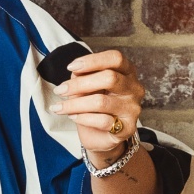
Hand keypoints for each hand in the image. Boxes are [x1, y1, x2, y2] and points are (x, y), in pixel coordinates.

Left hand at [47, 48, 143, 163]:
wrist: (101, 136)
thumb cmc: (94, 106)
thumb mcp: (87, 87)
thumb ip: (83, 77)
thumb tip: (75, 71)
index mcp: (127, 72)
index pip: (116, 58)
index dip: (93, 60)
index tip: (70, 67)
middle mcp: (134, 88)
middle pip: (110, 78)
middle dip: (79, 84)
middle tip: (59, 90)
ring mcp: (133, 108)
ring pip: (102, 102)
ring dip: (75, 104)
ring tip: (59, 107)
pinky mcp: (128, 128)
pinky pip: (103, 121)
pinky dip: (83, 118)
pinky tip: (73, 117)